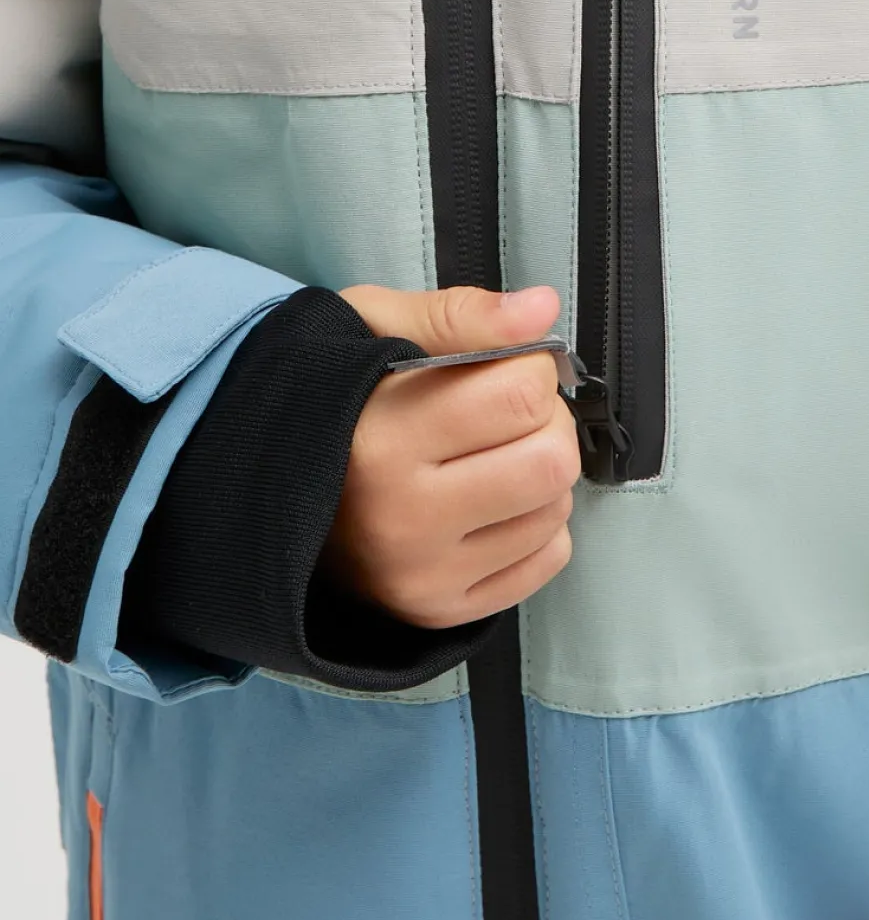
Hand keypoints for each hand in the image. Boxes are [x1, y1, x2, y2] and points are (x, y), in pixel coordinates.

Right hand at [325, 283, 580, 628]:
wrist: (262, 490)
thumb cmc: (330, 400)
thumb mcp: (371, 328)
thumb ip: (460, 315)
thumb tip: (542, 309)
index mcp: (378, 439)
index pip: (521, 395)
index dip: (526, 368)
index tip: (499, 368)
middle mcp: (400, 518)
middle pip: (550, 461)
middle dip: (544, 422)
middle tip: (505, 412)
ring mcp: (422, 574)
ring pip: (554, 510)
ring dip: (539, 474)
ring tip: (487, 457)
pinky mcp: (439, 611)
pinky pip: (547, 559)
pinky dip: (533, 525)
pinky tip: (486, 503)